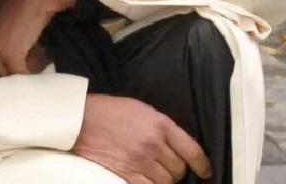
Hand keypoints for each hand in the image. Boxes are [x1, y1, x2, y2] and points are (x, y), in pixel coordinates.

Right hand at [72, 94, 210, 183]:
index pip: (192, 149)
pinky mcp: (126, 174)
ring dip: (165, 182)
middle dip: (177, 172)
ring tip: (158, 176)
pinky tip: (149, 182)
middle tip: (170, 170)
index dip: (202, 164)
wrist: (80, 120)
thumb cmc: (108, 111)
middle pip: (179, 169)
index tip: (205, 171)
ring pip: (166, 182)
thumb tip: (175, 143)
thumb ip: (160, 125)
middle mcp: (153, 143)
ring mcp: (140, 160)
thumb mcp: (140, 109)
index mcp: (160, 124)